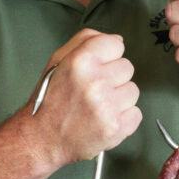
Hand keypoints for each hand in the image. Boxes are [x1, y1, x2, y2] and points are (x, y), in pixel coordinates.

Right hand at [30, 29, 139, 166]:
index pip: (116, 44)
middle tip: (94, 90)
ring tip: (98, 106)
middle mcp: (95, 82)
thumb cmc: (49, 100)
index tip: (98, 67)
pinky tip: (104, 119)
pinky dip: (123, 118)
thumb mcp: (58, 61)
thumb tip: (117, 40)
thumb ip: (85, 41)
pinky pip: (136, 114)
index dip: (108, 56)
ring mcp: (107, 106)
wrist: (42, 139)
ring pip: (133, 91)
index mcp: (80, 61)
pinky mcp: (115, 128)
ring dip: (119, 98)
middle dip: (113, 77)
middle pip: (127, 67)